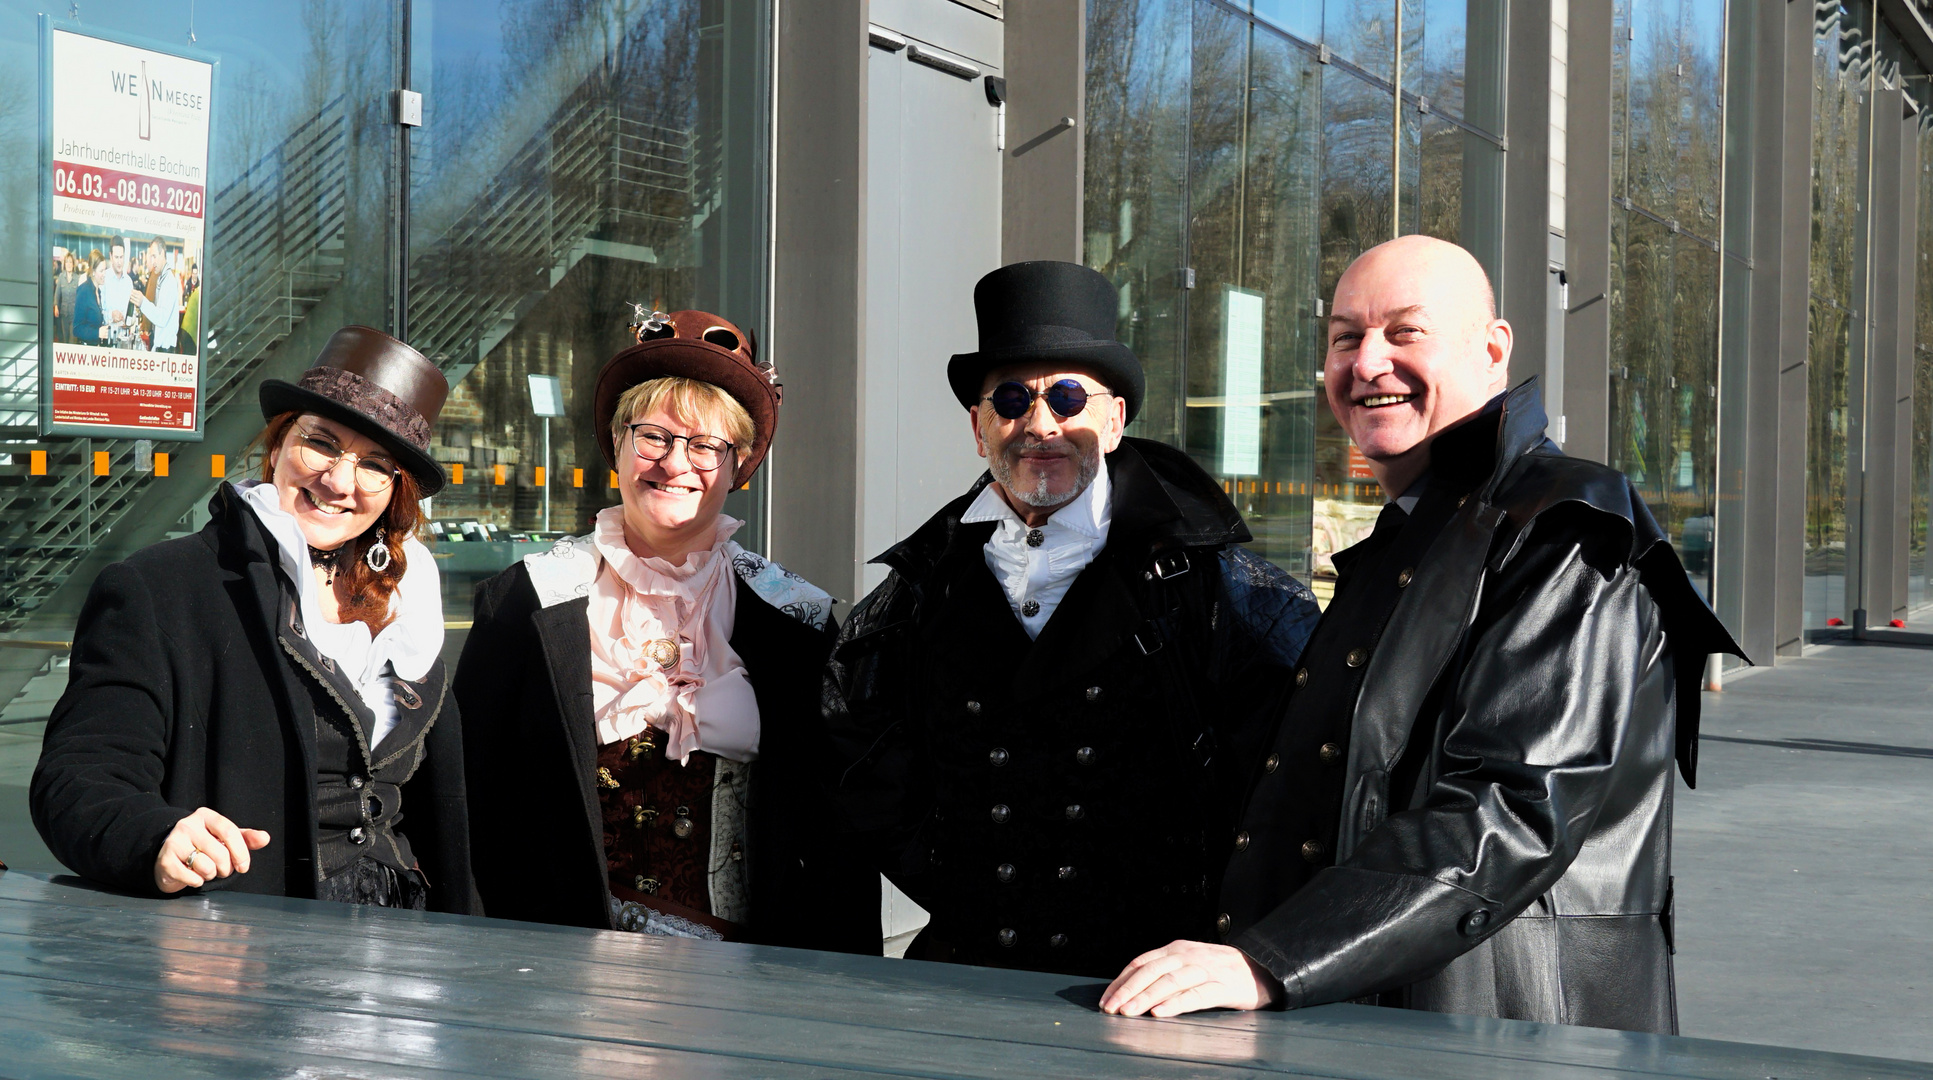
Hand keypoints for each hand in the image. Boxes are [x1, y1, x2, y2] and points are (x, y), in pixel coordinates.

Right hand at [153, 807, 270, 893]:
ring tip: (206, 870)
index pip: (229, 831)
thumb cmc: (202, 845)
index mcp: (205, 816)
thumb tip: (265, 838)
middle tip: (222, 870)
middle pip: (220, 852)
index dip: (240, 852)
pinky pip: (191, 877)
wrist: (168, 855)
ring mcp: (174, 842)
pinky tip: (193, 876)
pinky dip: (197, 881)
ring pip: (206, 866)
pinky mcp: (165, 861)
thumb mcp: (224, 838)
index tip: (244, 866)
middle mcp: (187, 825)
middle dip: (226, 868)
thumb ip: (245, 838)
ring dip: (211, 874)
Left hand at [1100, 940, 1282, 1017]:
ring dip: (1146, 997)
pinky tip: (1160, 1012)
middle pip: (1151, 971)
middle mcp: (1188, 956)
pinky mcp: (1222, 987)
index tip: (1106, 999)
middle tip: (1111, 1008)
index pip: (1141, 963)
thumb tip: (1130, 989)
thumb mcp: (1188, 962)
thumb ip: (1164, 970)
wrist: (1260, 968)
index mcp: (1176, 949)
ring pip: (1170, 982)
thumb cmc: (1218, 969)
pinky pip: (1196, 995)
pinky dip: (1175, 1004)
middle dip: (1128, 990)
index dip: (1121, 981)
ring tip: (1129, 1012)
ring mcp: (1205, 970)